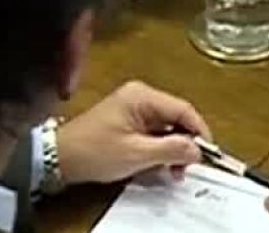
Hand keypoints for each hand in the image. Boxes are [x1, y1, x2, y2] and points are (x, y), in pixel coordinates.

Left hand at [56, 81, 211, 185]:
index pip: (183, 110)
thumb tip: (197, 149)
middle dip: (183, 145)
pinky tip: (155, 166)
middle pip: (176, 118)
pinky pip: (153, 133)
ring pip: (165, 128)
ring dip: (170, 150)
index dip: (199, 132)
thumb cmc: (95, 151)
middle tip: (184, 169)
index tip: (207, 154)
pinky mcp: (127, 121)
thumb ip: (171, 149)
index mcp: (142, 96)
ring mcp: (133, 109)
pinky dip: (158, 150)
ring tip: (169, 172)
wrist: (60, 157)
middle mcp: (140, 97)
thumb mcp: (138, 154)